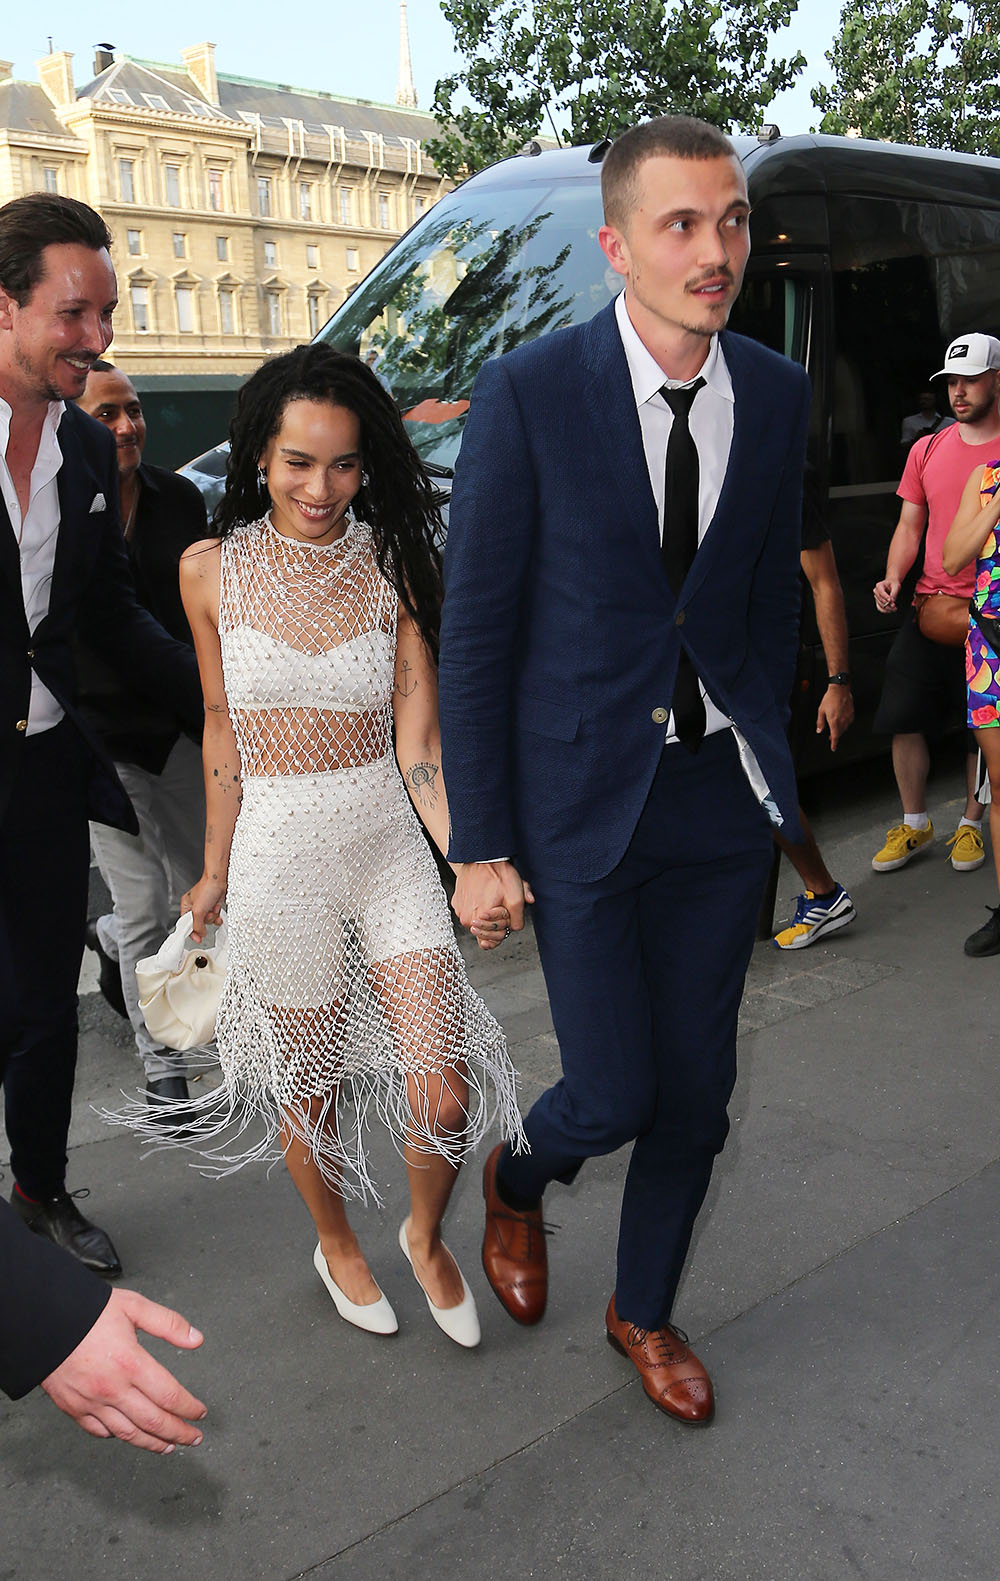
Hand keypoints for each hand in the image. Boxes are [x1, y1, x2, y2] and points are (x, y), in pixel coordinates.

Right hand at [41, 1288, 205, 1453]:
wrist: (43, 1321)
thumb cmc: (86, 1312)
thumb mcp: (134, 1306)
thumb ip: (168, 1323)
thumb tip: (196, 1339)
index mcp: (131, 1363)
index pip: (169, 1396)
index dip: (189, 1408)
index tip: (200, 1413)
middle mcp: (112, 1388)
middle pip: (153, 1421)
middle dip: (178, 1433)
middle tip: (194, 1438)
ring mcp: (91, 1402)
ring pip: (128, 1433)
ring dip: (153, 1443)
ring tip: (168, 1446)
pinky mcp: (73, 1408)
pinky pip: (99, 1432)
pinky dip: (118, 1437)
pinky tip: (130, 1435)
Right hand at [181, 875, 225, 944]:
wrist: (219, 880)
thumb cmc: (207, 888)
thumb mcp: (198, 911)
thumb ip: (197, 925)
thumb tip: (201, 934)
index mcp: (186, 907)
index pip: (186, 924)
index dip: (192, 932)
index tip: (197, 939)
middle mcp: (194, 907)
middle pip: (199, 924)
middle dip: (205, 921)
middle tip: (207, 914)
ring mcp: (204, 907)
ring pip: (208, 921)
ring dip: (212, 917)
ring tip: (212, 909)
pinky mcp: (213, 906)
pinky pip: (215, 917)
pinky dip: (218, 915)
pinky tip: (217, 909)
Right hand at [452, 861, 532, 942]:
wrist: (482, 857)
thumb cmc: (498, 875)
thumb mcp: (516, 898)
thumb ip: (518, 919)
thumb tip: (515, 927)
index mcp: (478, 920)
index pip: (492, 940)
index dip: (504, 929)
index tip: (507, 917)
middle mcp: (465, 918)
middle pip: (484, 932)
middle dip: (496, 924)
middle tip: (502, 908)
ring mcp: (459, 909)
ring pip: (477, 921)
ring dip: (487, 916)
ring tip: (494, 899)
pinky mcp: (457, 901)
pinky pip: (469, 911)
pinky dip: (478, 907)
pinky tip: (485, 895)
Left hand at [815, 685, 853, 750]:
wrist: (840, 690)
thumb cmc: (830, 698)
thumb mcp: (821, 710)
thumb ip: (820, 722)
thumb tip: (819, 730)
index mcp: (834, 721)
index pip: (835, 736)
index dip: (834, 743)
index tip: (833, 748)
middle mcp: (842, 720)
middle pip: (840, 733)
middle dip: (835, 736)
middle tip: (831, 737)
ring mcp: (848, 717)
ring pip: (844, 728)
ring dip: (840, 730)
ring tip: (835, 728)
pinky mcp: (852, 714)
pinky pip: (849, 722)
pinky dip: (844, 724)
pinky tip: (841, 721)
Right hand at [874, 578, 899, 613]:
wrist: (892, 584)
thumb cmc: (893, 584)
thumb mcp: (896, 587)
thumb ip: (894, 593)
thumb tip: (892, 601)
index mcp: (879, 585)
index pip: (881, 592)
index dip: (886, 597)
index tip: (890, 601)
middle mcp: (876, 591)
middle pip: (880, 600)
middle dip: (888, 604)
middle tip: (894, 606)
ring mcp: (876, 597)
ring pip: (880, 605)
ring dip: (888, 608)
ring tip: (894, 609)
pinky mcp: (878, 602)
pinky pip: (880, 608)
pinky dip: (885, 611)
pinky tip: (890, 611)